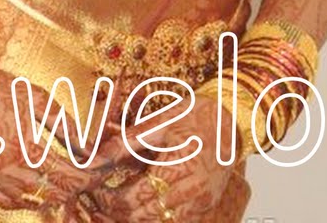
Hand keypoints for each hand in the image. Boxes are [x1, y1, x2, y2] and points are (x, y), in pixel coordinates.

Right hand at [0, 63, 107, 213]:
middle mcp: (5, 172)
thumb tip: (86, 145)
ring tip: (65, 185)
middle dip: (73, 188)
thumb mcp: (35, 98)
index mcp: (24, 150)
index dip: (88, 179)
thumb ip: (64, 125)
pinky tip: (33, 192)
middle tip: (86, 179)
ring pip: (28, 202)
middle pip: (50, 193)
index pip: (66, 177)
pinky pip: (2, 202)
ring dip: (50, 196)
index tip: (99, 175)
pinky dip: (23, 201)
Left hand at [80, 95, 237, 220]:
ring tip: (118, 206)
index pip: (132, 199)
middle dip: (116, 212)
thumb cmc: (197, 114)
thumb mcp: (159, 123)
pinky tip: (142, 207)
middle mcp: (192, 190)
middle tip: (101, 201)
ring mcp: (201, 201)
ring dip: (134, 218)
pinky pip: (175, 222)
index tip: (95, 190)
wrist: (235, 116)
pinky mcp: (206, 205)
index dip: (108, 199)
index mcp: (178, 167)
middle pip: (143, 216)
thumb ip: (124, 144)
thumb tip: (91, 160)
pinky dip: (156, 218)